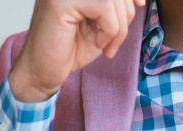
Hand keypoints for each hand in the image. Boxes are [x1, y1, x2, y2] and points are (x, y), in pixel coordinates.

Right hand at [9, 0, 145, 101]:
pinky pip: (104, 8)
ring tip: (105, 45)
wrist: (43, 71)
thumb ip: (114, 9)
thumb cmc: (69, 49)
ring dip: (118, 28)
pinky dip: (109, 30)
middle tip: (113, 43)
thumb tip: (138, 0)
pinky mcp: (60, 1)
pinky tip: (97, 42)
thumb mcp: (100, 25)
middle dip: (125, 17)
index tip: (139, 4)